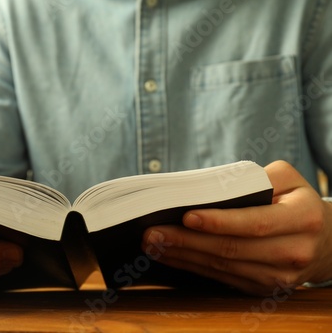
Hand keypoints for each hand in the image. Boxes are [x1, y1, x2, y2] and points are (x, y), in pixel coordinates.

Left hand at [143, 160, 331, 295]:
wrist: (325, 242)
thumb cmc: (297, 202)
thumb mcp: (289, 179)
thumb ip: (257, 178)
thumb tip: (212, 186)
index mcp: (303, 219)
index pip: (254, 223)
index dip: (219, 221)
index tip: (186, 216)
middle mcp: (293, 252)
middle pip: (231, 249)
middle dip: (186, 241)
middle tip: (152, 232)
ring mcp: (278, 276)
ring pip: (221, 266)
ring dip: (182, 255)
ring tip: (152, 243)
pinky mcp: (262, 288)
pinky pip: (221, 277)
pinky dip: (191, 266)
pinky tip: (169, 255)